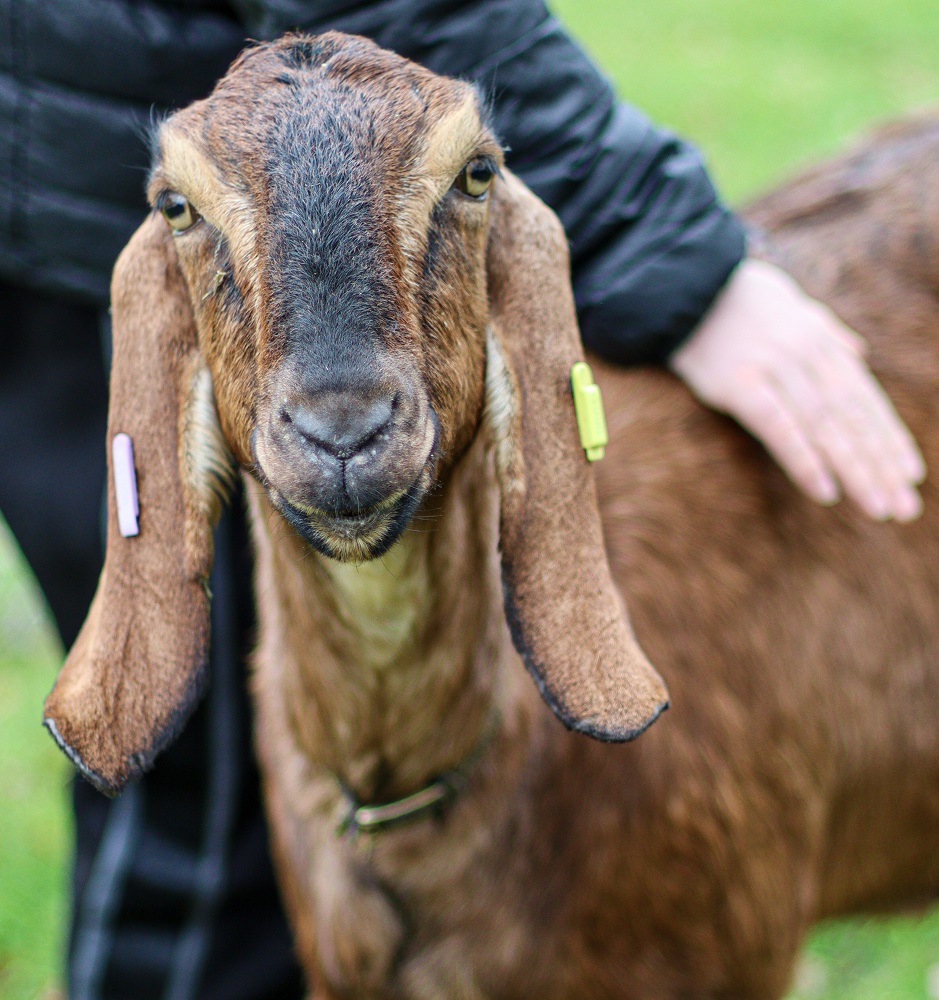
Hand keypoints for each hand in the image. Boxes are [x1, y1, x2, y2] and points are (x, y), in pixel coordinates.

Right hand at [669, 258, 924, 520]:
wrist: (688, 285)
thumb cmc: (740, 301)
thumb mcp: (795, 310)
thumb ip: (829, 334)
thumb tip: (859, 354)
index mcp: (823, 341)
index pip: (865, 399)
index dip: (890, 438)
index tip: (909, 475)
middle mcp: (808, 355)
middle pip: (853, 419)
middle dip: (881, 465)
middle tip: (904, 506)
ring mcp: (776, 369)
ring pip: (826, 428)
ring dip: (856, 471)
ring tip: (879, 507)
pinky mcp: (740, 385)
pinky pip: (780, 429)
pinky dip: (805, 460)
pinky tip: (826, 491)